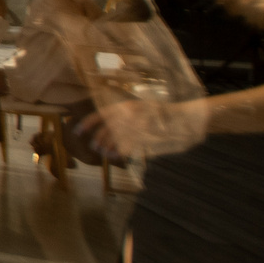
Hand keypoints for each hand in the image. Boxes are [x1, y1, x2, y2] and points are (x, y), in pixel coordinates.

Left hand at [92, 96, 210, 158]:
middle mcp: (132, 113)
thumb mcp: (141, 109)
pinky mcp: (150, 135)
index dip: (87, 123)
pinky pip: (131, 145)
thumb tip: (107, 126)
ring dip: (109, 146)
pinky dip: (122, 151)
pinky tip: (118, 156)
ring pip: (117, 138)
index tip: (76, 131)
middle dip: (99, 138)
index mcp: (128, 106)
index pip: (102, 114)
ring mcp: (140, 124)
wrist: (187, 116)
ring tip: (105, 153)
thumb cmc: (162, 114)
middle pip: (108, 128)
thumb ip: (126, 116)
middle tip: (94, 147)